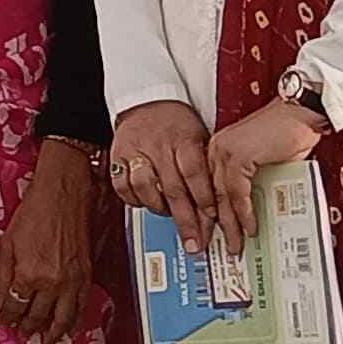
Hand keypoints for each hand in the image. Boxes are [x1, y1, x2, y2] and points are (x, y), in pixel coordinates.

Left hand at [0, 140, 99, 342]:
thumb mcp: (7, 244)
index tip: (5, 321)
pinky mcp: (86, 275)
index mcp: (30, 274)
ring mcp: (72, 281)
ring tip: (46, 340)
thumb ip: (2, 277)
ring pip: (64, 318)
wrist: (61, 197)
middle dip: (28, 327)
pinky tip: (70, 326)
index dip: (9, 317)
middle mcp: (53, 283)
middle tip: (23, 334)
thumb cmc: (33, 214)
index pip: (16, 306)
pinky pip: (82, 306)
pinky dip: (76, 321)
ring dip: (54, 332)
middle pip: (38, 315)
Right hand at [107, 99, 218, 245]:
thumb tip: (225, 206)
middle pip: (172, 188)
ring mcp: (136, 151)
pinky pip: (122, 185)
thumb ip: (208, 167)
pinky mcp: (117, 156)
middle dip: (186, 221)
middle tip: (195, 243)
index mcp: (184, 139)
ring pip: (145, 188)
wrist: (148, 100)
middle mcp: (158, 145)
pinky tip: (146, 203)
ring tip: (170, 217)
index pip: (195, 173)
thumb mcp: (201, 137)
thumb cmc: (179, 124)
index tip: (212, 220)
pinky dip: (134, 199)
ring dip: (160, 209)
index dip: (204, 198)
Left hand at [204, 97, 327, 253]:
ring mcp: (224, 152)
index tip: (208, 236)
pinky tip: (250, 228)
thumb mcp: (262, 163)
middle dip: (210, 226)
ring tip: (235, 246)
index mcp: (216, 151)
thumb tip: (250, 212)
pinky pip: (237, 192)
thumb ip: (251, 182)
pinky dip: (244, 213)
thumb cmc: (286, 135)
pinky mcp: (238, 156)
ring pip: (220, 197)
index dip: (206, 215)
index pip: (205, 189)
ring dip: (229, 226)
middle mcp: (214, 150)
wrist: (300, 113)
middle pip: (207, 195)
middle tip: (213, 249)